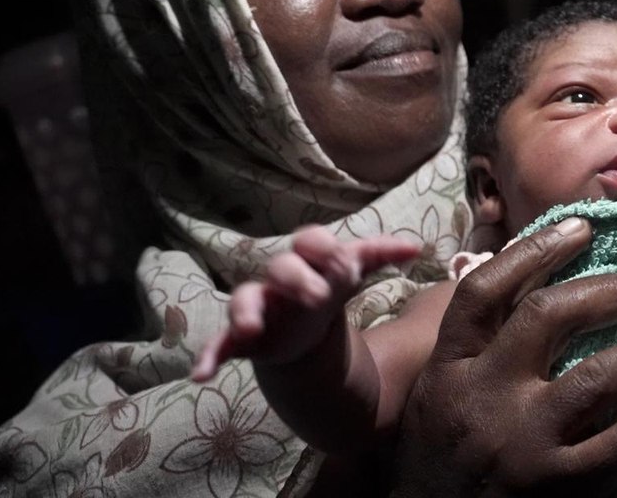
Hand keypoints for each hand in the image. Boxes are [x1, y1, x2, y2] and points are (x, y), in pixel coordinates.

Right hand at [192, 226, 418, 379]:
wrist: (305, 328)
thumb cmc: (328, 288)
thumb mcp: (353, 272)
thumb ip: (379, 256)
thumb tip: (415, 248)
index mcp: (308, 259)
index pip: (310, 241)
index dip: (324, 249)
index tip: (345, 262)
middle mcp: (279, 279)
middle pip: (280, 267)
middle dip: (297, 278)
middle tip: (319, 297)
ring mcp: (259, 308)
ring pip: (245, 300)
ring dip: (246, 311)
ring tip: (249, 327)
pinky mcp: (242, 339)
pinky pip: (220, 344)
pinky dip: (209, 356)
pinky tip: (201, 375)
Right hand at [388, 217, 616, 496]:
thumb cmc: (442, 464)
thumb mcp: (436, 398)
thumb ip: (474, 348)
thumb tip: (531, 281)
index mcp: (449, 369)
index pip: (485, 291)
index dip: (535, 250)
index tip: (584, 227)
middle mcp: (484, 396)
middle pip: (550, 318)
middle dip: (616, 291)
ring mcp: (523, 442)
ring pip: (600, 376)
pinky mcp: (557, 488)